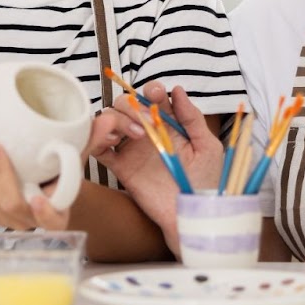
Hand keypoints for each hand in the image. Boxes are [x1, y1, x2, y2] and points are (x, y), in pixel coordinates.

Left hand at [0, 131, 69, 230]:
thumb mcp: (72, 166)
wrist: (45, 187)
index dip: (44, 212)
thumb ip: (79, 152)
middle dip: (0, 173)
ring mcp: (7, 218)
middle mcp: (29, 222)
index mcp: (55, 217)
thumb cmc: (61, 176)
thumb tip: (90, 129)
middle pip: (11, 203)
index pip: (51, 220)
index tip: (37, 199)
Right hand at [95, 84, 226, 234]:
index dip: (151, 90)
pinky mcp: (121, 167)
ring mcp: (132, 148)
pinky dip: (97, 138)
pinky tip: (111, 141)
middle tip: (147, 120)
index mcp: (168, 124)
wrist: (193, 214)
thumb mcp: (207, 146)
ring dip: (117, 118)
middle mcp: (147, 132)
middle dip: (133, 105)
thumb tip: (178, 90)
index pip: (152, 97)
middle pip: (126, 104)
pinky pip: (99, 148)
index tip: (156, 95)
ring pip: (109, 119)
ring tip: (136, 133)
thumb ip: (193, 118)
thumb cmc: (206, 181)